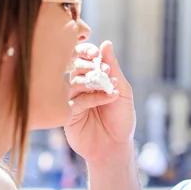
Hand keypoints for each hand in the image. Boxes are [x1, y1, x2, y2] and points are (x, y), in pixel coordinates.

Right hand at [65, 41, 136, 163]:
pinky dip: (94, 96)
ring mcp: (71, 101)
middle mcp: (78, 88)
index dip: (87, 53)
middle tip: (104, 70)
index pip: (83, 59)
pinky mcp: (67, 115)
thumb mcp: (122, 91)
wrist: (116, 146)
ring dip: (93, 81)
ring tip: (111, 85)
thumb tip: (106, 43)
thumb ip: (113, 68)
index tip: (97, 54)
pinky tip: (110, 97)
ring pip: (74, 82)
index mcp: (90, 79)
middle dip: (89, 65)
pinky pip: (76, 100)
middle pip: (75, 68)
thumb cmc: (120, 119)